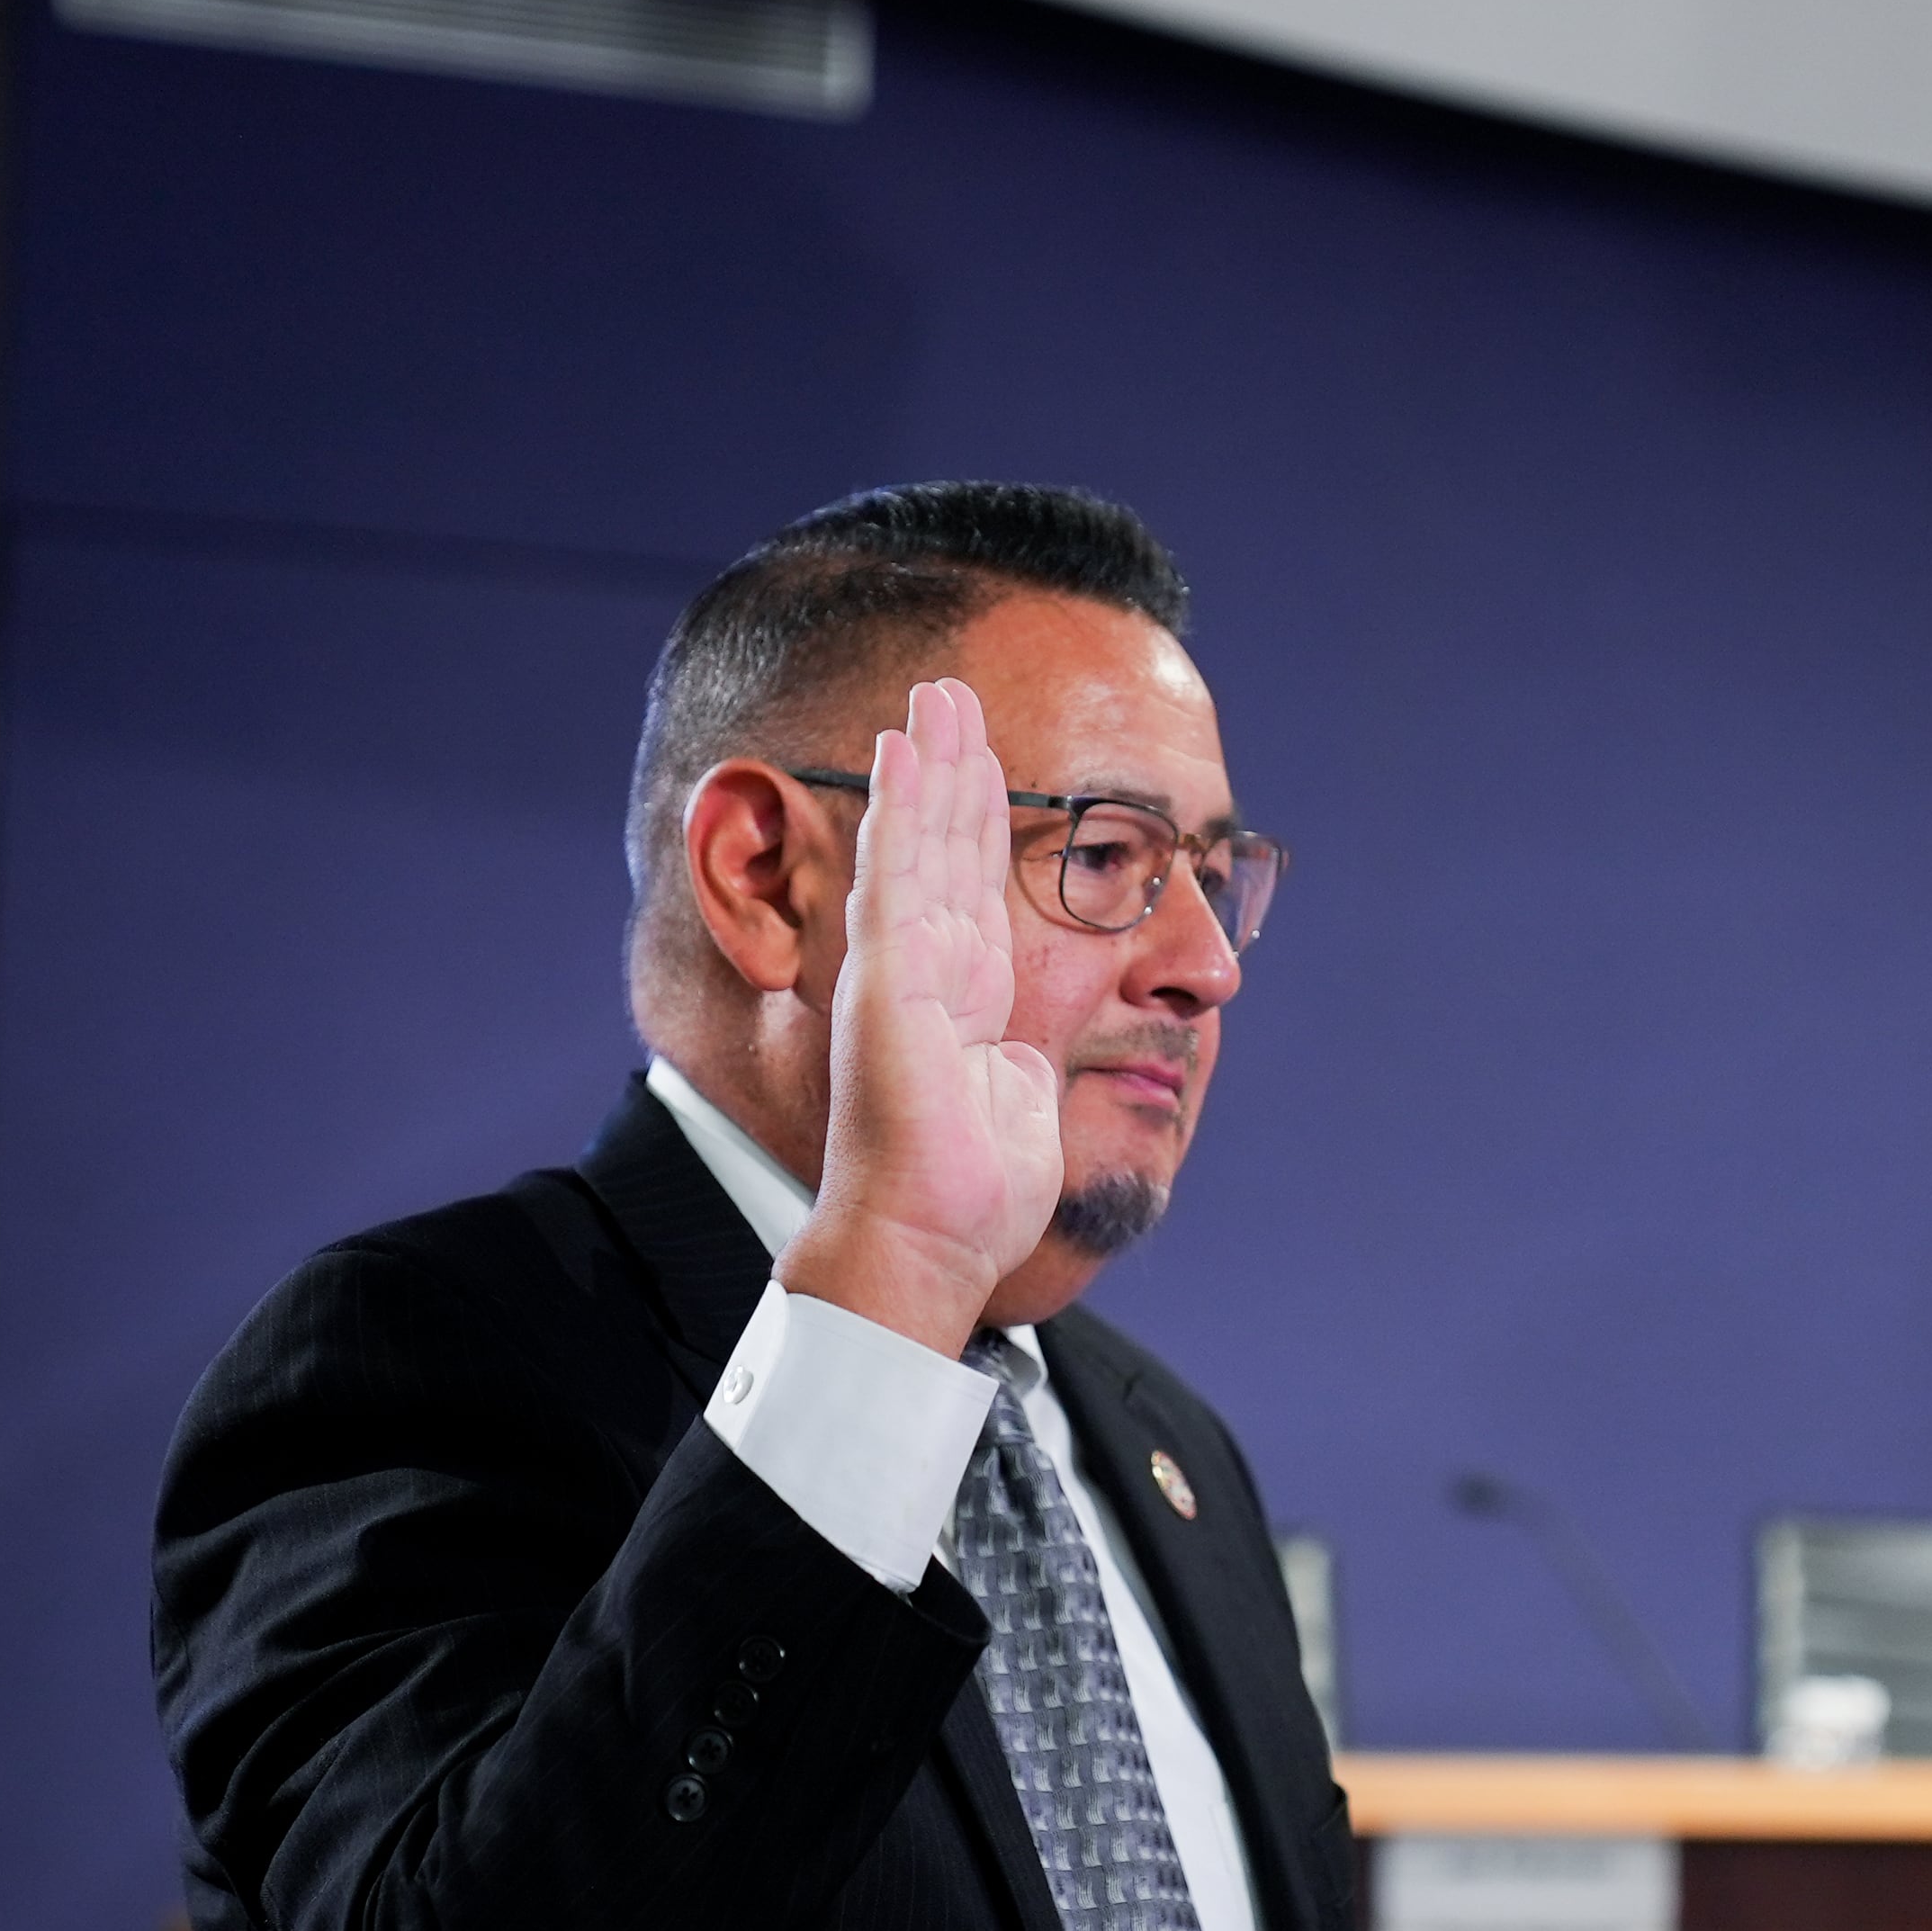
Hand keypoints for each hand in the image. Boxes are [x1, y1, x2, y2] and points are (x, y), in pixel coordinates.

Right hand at [775, 679, 1063, 1351]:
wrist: (929, 1238)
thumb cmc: (976, 1194)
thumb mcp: (1023, 1099)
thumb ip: (1027, 1057)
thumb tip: (1044, 1054)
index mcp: (963, 998)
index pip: (974, 886)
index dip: (979, 818)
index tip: (985, 758)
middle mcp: (925, 973)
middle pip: (943, 847)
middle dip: (950, 768)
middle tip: (951, 692)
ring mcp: (900, 972)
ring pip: (919, 844)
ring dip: (929, 765)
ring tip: (935, 697)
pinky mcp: (888, 979)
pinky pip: (896, 876)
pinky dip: (900, 811)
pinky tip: (903, 754)